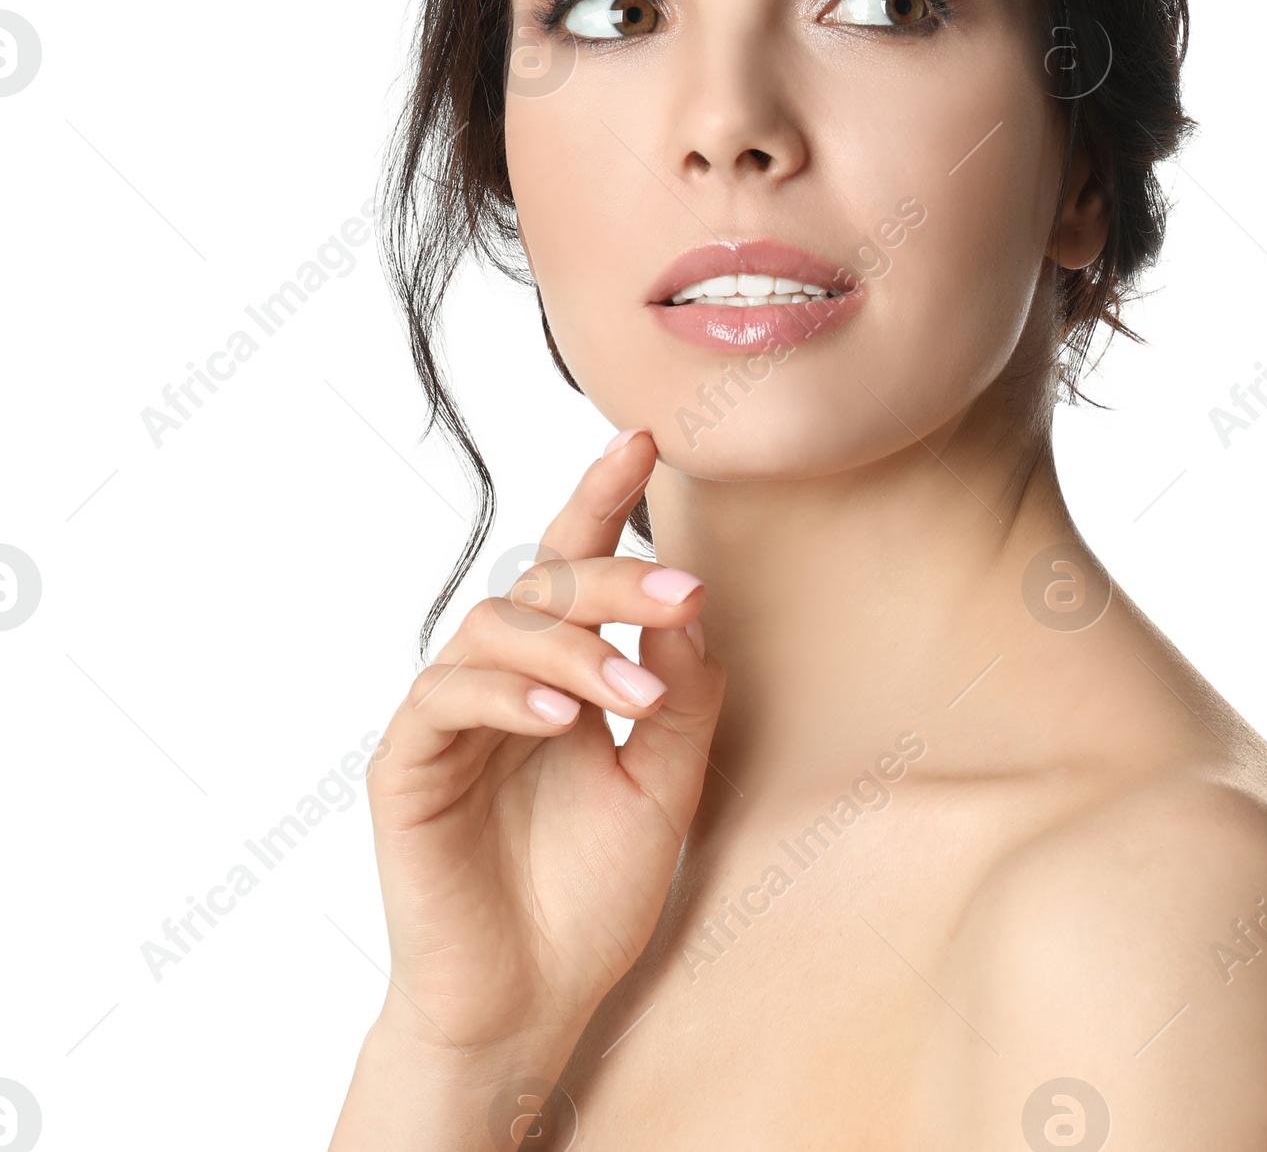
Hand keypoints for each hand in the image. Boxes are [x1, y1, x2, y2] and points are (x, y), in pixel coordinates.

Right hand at [361, 430, 722, 1057]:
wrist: (536, 998)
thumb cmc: (594, 889)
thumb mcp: (666, 782)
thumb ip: (681, 695)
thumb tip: (688, 608)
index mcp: (564, 670)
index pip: (578, 566)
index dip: (603, 498)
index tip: (645, 438)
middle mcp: (505, 678)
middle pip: (546, 584)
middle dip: (616, 579)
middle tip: (684, 595)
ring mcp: (452, 716)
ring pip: (496, 628)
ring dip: (573, 646)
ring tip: (631, 694)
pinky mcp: (409, 765)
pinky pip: (446, 698)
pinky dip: (508, 694)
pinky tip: (562, 718)